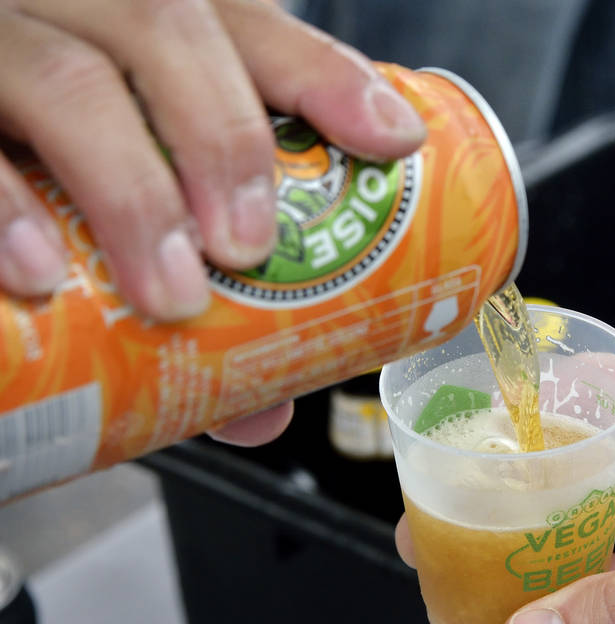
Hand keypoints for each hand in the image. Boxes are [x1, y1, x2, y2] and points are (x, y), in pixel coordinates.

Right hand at [0, 0, 425, 444]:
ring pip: (67, 76)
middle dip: (225, 137)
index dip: (323, 74)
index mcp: (142, 40)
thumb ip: (198, 310)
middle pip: (164, 27)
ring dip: (134, 190)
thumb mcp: (127, 238)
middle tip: (250, 249)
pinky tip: (42, 272)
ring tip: (172, 293)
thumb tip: (266, 409)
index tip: (391, 140)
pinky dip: (5, 206)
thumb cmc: (56, 214)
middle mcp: (72, 18)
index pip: (247, 29)